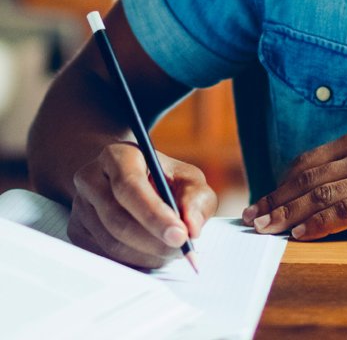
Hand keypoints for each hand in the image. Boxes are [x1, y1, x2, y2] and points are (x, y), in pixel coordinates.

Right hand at [68, 142, 217, 267]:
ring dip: (148, 254)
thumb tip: (192, 227)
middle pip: (117, 219)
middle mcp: (91, 179)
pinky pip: (106, 256)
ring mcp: (80, 207)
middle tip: (182, 249)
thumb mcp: (187, 178)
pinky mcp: (78, 232)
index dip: (155, 215)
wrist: (131, 180)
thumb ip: (196, 198)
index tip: (180, 235)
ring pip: (112, 243)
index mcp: (117, 156)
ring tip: (171, 250)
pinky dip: (136, 261)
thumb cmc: (163, 179)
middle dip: (155, 241)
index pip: (129, 187)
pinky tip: (153, 253)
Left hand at [242, 130, 346, 239]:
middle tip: (254, 219)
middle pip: (307, 179)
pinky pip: (344, 213)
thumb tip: (320, 188)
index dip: (280, 183)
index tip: (264, 200)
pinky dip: (317, 225)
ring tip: (268, 230)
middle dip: (275, 201)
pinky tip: (302, 235)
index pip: (308, 162)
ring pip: (320, 196)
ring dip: (288, 214)